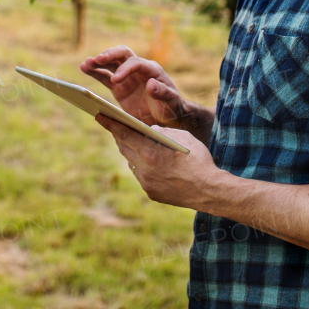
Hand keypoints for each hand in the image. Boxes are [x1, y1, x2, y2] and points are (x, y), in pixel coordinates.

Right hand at [79, 45, 190, 127]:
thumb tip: (150, 84)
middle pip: (122, 54)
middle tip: (98, 59)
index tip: (116, 80)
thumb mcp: (171, 102)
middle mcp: (138, 69)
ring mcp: (127, 77)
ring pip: (111, 63)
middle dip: (110, 55)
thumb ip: (163, 93)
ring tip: (86, 63)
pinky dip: (95, 72)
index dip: (125, 69)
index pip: (136, 63)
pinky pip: (104, 77)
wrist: (168, 116)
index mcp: (151, 70)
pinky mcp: (118, 87)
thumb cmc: (172, 107)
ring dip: (99, 62)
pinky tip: (84, 68)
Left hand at [95, 114, 220, 209]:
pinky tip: (146, 159)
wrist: (210, 191)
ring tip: (130, 141)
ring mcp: (146, 184)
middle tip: (114, 125)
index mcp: (150, 153)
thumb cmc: (199, 160)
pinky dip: (142, 165)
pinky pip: (141, 175)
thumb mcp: (182, 137)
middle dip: (119, 136)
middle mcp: (144, 169)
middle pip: (125, 148)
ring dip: (131, 151)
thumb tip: (149, 131)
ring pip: (132, 163)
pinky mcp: (151, 194)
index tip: (98, 115)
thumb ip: (162, 132)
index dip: (110, 124)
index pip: (124, 134)